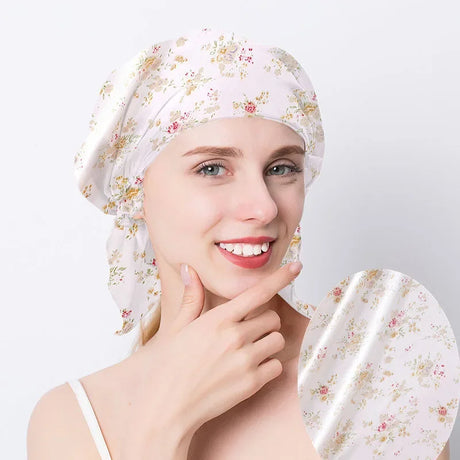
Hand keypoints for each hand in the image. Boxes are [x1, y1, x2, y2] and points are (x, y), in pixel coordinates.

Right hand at [120, 261, 302, 454]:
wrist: (165, 408)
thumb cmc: (167, 367)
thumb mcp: (175, 328)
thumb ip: (191, 298)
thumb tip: (190, 270)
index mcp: (218, 320)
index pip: (257, 292)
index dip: (280, 277)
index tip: (296, 266)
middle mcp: (235, 337)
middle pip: (272, 317)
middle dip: (264, 321)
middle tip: (247, 331)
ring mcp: (246, 361)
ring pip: (278, 339)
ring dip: (268, 342)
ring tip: (248, 350)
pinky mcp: (252, 384)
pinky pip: (277, 366)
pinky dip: (268, 365)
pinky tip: (249, 369)